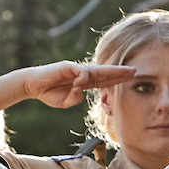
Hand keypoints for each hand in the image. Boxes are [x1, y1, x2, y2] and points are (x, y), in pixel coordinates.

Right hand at [22, 62, 136, 107]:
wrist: (33, 85)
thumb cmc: (49, 93)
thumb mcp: (65, 102)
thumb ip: (75, 99)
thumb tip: (80, 90)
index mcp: (84, 82)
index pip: (104, 80)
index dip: (117, 79)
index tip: (131, 77)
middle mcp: (82, 74)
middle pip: (106, 72)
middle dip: (120, 72)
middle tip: (135, 70)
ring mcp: (75, 69)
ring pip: (97, 71)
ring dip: (110, 72)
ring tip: (123, 73)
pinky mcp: (67, 66)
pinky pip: (80, 71)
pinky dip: (81, 77)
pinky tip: (78, 84)